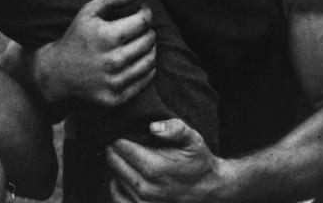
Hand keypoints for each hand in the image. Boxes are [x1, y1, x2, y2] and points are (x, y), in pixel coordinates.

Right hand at [35, 0, 155, 106]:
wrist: (58, 73)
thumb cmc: (76, 38)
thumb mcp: (87, 12)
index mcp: (107, 36)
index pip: (143, 22)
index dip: (146, 13)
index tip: (143, 10)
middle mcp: (113, 60)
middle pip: (148, 41)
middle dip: (148, 30)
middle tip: (141, 27)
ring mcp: (115, 81)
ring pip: (150, 61)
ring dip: (150, 49)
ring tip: (141, 42)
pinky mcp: (117, 98)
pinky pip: (145, 81)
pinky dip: (147, 68)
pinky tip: (139, 60)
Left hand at [107, 118, 222, 202]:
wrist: (208, 189)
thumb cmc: (197, 161)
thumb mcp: (192, 139)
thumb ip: (175, 128)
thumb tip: (153, 127)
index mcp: (155, 168)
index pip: (120, 146)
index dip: (120, 135)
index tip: (126, 131)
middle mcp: (147, 188)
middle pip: (114, 161)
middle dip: (115, 149)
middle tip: (125, 142)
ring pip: (115, 176)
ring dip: (118, 166)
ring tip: (129, 158)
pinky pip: (117, 196)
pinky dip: (117, 184)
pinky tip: (127, 175)